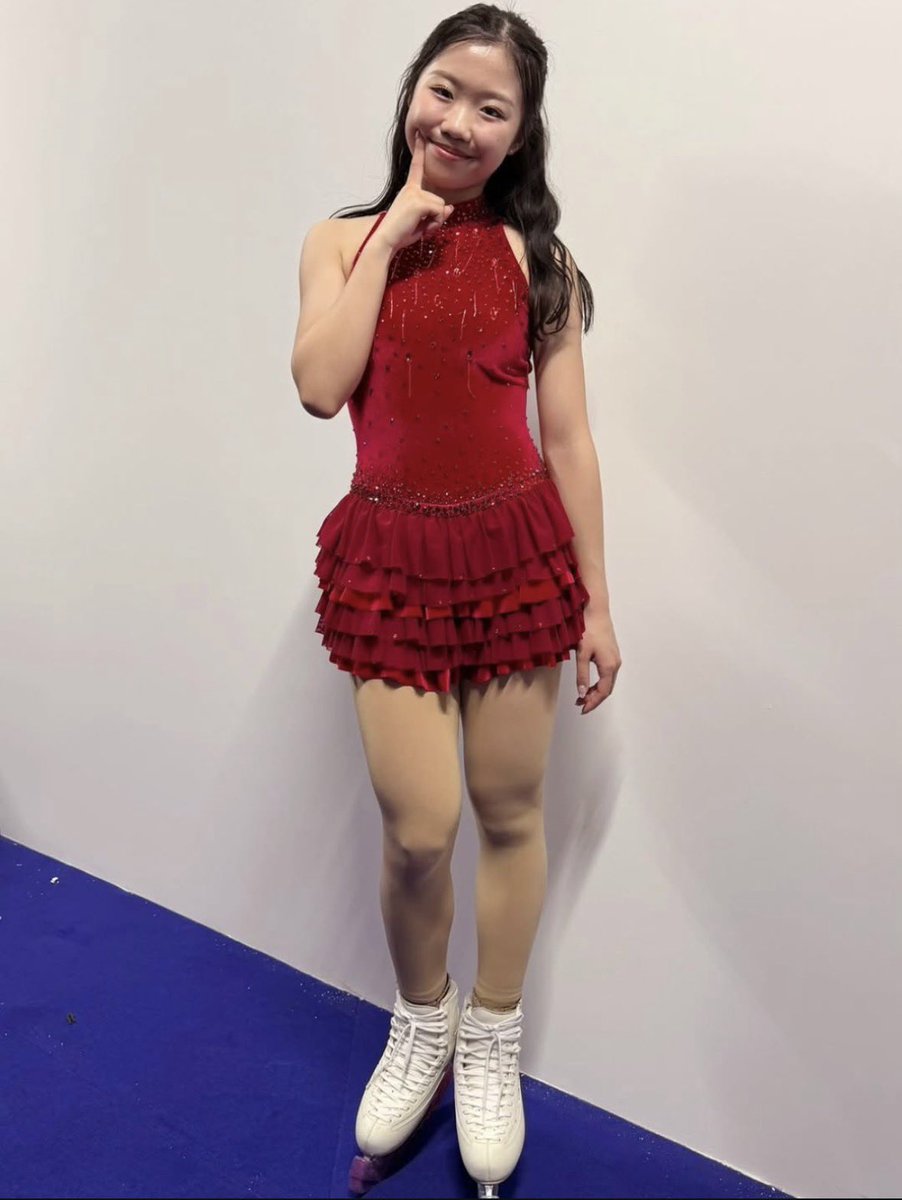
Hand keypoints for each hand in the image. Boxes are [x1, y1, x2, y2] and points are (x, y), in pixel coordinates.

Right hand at [374, 129, 454, 252]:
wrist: (386, 240)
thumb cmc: (400, 234)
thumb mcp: (422, 223)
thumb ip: (436, 215)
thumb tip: (451, 208)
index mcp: (408, 191)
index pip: (416, 168)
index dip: (419, 150)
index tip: (420, 133)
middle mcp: (411, 189)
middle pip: (439, 201)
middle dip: (435, 217)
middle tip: (420, 227)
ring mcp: (414, 193)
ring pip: (440, 206)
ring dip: (435, 221)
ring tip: (419, 227)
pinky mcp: (418, 201)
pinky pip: (439, 211)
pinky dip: (434, 223)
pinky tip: (421, 227)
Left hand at [575, 605, 620, 714]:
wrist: (596, 611)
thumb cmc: (588, 630)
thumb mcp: (582, 654)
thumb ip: (582, 676)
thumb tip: (582, 694)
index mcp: (609, 666)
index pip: (603, 692)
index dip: (593, 703)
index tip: (582, 709)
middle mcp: (616, 664)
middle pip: (607, 689)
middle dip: (594, 699)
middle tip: (580, 705)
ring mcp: (615, 658)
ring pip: (608, 682)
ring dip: (596, 691)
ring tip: (582, 696)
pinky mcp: (612, 654)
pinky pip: (607, 674)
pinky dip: (598, 682)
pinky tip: (589, 683)